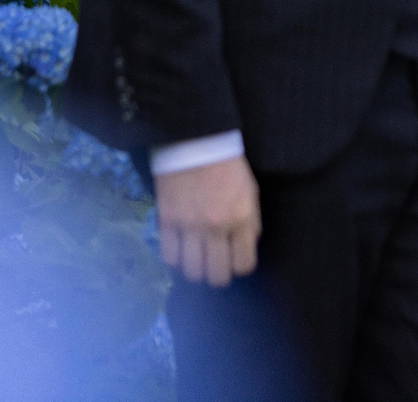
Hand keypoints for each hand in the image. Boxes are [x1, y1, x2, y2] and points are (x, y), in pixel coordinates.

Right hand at [154, 155, 259, 285]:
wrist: (195, 141)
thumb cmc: (228, 167)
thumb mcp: (251, 192)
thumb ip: (250, 224)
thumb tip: (245, 249)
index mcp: (241, 219)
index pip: (244, 265)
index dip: (240, 266)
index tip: (235, 260)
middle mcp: (216, 227)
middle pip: (216, 276)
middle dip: (218, 275)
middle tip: (215, 264)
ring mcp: (189, 226)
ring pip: (191, 272)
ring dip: (195, 269)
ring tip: (197, 258)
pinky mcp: (166, 221)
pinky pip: (169, 257)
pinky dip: (175, 258)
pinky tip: (180, 248)